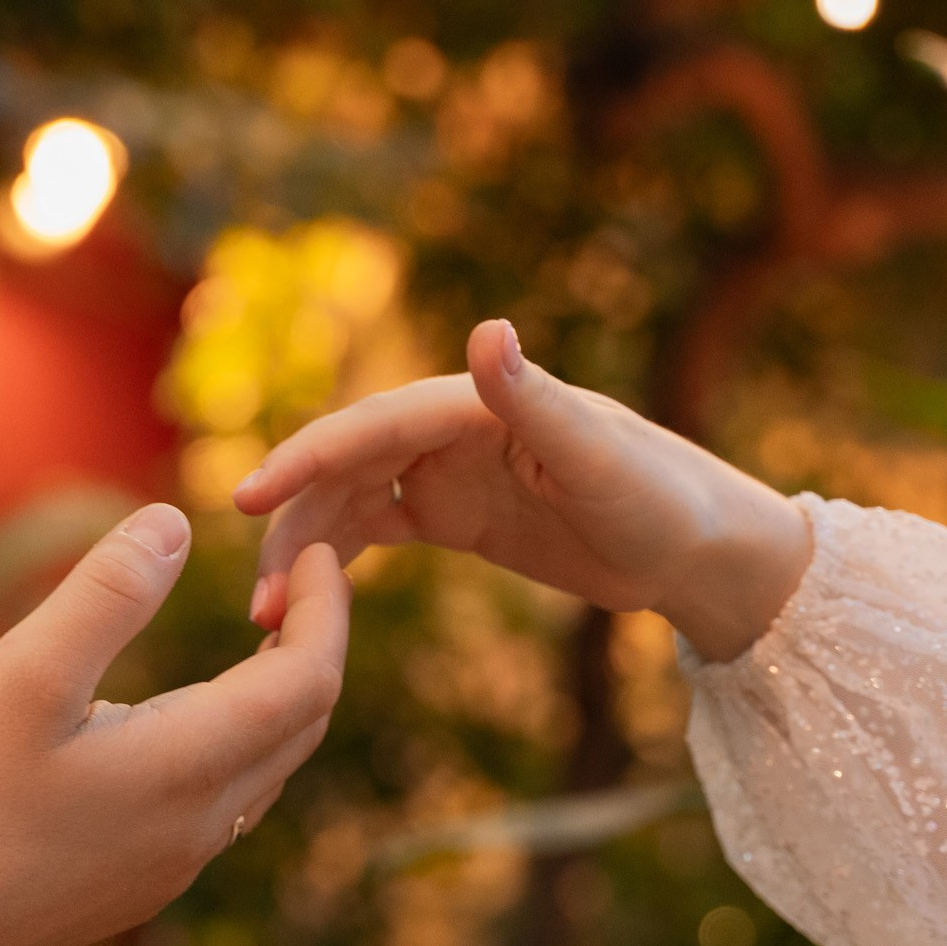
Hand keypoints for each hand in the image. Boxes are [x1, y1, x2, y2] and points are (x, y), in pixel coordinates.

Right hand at [0, 505, 348, 945]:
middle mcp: (203, 824)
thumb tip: (173, 524)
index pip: (309, 679)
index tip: (314, 550)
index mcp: (189, 766)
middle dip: (313, 643)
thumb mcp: (21, 678)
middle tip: (288, 580)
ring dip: (278, 696)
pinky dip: (237, 740)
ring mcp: (176, 864)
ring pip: (269, 767)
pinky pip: (225, 802)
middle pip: (304, 724)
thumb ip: (104, 596)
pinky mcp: (144, 884)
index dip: (326, 607)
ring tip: (253, 632)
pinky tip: (183, 715)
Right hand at [235, 321, 809, 663]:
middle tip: (258, 598)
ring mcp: (448, 471)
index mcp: (475, 403)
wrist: (698, 549)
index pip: (371, 426)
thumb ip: (534, 397)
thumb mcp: (598, 455)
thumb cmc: (662, 497)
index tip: (248, 499)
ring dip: (304, 550)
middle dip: (292, 525)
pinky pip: (375, 527)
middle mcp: (450, 428)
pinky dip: (334, 557)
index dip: (307, 459)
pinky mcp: (455, 514)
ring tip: (269, 616)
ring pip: (349, 501)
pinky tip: (301, 602)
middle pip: (345, 467)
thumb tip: (488, 329)